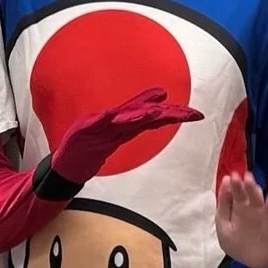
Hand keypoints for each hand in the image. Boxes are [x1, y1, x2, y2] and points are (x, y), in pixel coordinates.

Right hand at [51, 87, 202, 185]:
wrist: (69, 161)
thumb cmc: (96, 144)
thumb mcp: (124, 133)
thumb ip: (143, 120)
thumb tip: (163, 107)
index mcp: (128, 123)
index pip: (157, 116)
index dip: (177, 115)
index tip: (198, 115)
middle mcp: (116, 120)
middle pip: (143, 114)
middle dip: (162, 113)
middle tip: (181, 113)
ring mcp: (99, 124)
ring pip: (121, 118)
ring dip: (136, 114)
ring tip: (153, 112)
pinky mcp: (81, 130)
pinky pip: (93, 124)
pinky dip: (102, 119)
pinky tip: (111, 114)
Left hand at [216, 172, 267, 267]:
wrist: (251, 260)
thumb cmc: (235, 239)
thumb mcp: (223, 223)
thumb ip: (224, 203)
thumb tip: (225, 179)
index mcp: (240, 206)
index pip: (237, 192)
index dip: (235, 184)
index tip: (232, 176)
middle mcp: (254, 209)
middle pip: (252, 195)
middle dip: (250, 186)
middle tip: (247, 176)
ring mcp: (266, 218)